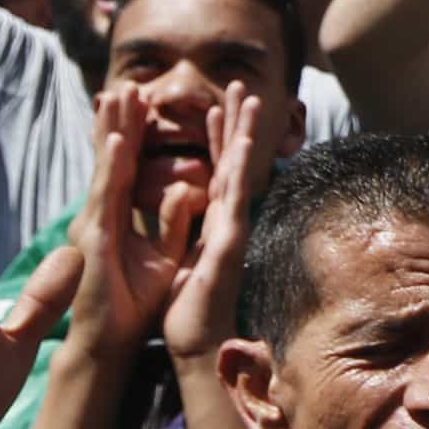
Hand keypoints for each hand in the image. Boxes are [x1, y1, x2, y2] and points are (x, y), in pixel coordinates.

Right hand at [70, 86, 203, 360]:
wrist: (107, 344)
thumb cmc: (132, 306)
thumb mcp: (163, 255)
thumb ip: (171, 221)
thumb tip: (188, 188)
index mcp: (116, 219)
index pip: (126, 167)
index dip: (133, 134)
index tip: (141, 102)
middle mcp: (101, 215)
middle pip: (112, 160)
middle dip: (120, 121)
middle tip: (128, 85)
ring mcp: (95, 224)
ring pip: (107, 168)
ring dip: (114, 131)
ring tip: (120, 95)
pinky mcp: (96, 238)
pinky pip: (107, 194)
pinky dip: (111, 165)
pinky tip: (118, 139)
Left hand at [160, 85, 263, 364]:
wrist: (193, 343)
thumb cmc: (186, 307)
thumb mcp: (178, 256)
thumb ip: (181, 226)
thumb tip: (183, 202)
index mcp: (212, 221)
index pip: (216, 169)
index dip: (217, 136)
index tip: (217, 104)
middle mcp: (226, 220)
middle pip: (234, 161)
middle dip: (236, 122)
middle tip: (241, 85)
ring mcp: (232, 229)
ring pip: (239, 171)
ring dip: (244, 132)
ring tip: (250, 98)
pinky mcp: (228, 242)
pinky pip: (233, 197)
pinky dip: (238, 167)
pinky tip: (243, 141)